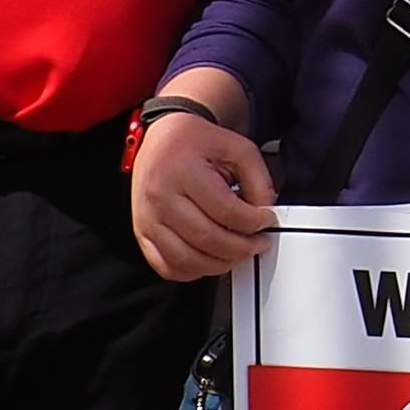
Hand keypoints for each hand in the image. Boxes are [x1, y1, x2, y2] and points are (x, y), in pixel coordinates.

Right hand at [130, 110, 277, 281]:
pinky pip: (166, 266)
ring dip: (220, 263)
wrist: (163, 138)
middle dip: (241, 247)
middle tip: (258, 242)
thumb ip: (259, 180)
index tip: (267, 220)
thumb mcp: (238, 149)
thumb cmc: (197, 142)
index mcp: (183, 171)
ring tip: (238, 252)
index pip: (225, 210)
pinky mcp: (142, 233)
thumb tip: (265, 212)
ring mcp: (147, 219)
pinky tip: (211, 259)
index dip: (254, 222)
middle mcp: (160, 197)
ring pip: (187, 259)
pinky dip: (192, 271)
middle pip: (206, 238)